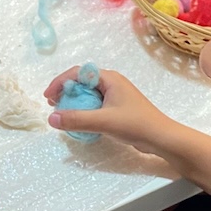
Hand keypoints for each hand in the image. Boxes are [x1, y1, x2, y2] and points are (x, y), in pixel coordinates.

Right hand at [45, 67, 210, 203]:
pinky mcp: (118, 108)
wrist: (162, 138)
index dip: (60, 82)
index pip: (78, 72)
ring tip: (62, 114)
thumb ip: (76, 119)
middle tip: (53, 105)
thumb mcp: (103, 121)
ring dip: (74, 102)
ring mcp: (116, 96)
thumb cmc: (135, 124)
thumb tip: (51, 119)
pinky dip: (84, 110)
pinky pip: (95, 105)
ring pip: (89, 94)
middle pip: (82, 81)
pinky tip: (79, 122)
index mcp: (109, 78)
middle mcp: (112, 83)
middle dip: (66, 91)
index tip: (48, 97)